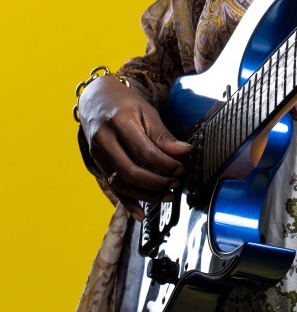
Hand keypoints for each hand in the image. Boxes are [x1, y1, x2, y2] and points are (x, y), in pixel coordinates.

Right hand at [78, 76, 191, 220]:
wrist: (97, 98)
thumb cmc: (125, 103)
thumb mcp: (147, 111)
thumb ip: (163, 135)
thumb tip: (185, 152)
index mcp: (120, 122)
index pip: (144, 152)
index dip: (166, 164)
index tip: (182, 168)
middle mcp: (104, 140)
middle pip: (131, 172)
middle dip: (157, 183)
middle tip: (176, 183)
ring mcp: (97, 154)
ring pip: (121, 183)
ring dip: (146, 195)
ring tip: (167, 195)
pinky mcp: (97, 163)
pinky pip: (112, 186)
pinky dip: (127, 202)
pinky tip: (141, 213)